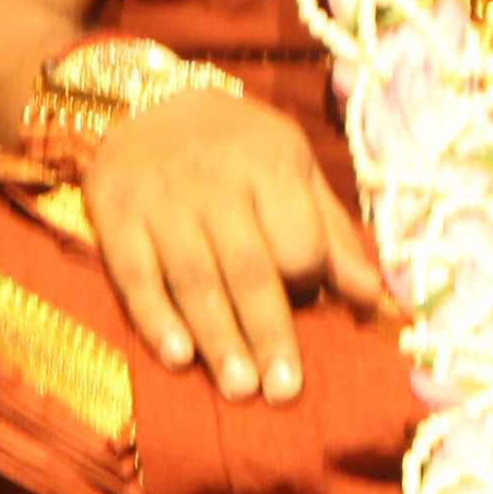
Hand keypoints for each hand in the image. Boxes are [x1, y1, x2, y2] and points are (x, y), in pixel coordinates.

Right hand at [82, 91, 383, 406]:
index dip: (308, 279)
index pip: (296, 237)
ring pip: (193, 279)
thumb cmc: (238, 147)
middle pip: (247, 268)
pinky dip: (156, 319)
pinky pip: (135, 276)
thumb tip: (378, 300)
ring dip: (218, 339)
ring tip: (241, 390)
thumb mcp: (295, 169)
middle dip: (268, 332)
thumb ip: (333, 234)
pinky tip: (179, 357)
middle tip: (284, 391)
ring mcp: (160, 199)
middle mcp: (213, 180)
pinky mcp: (114, 215)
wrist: (147, 102)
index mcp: (269, 163)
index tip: (315, 310)